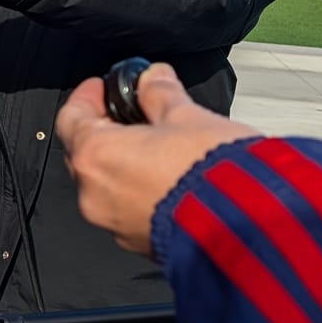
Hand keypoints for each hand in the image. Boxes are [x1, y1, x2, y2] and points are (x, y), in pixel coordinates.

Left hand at [57, 65, 256, 254]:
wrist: (251, 229)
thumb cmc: (215, 173)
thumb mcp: (188, 117)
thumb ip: (161, 94)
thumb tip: (154, 78)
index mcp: (95, 157)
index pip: (70, 118)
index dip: (86, 97)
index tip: (101, 86)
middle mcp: (95, 195)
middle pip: (83, 154)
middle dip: (103, 131)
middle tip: (128, 113)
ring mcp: (115, 224)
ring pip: (106, 185)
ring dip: (123, 164)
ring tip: (156, 146)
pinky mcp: (140, 244)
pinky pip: (128, 211)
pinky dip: (139, 192)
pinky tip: (168, 179)